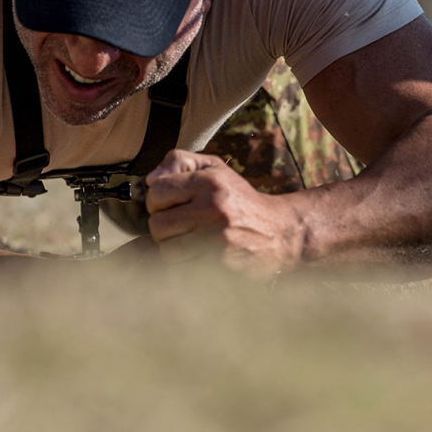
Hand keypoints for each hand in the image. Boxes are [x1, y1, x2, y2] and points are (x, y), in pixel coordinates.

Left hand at [144, 150, 303, 278]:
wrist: (280, 233)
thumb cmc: (240, 201)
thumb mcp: (215, 169)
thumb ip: (180, 162)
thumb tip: (150, 180)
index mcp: (210, 182)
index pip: (157, 192)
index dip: (160, 201)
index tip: (175, 206)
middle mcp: (214, 208)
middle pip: (157, 224)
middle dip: (166, 227)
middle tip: (184, 226)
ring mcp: (218, 239)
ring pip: (167, 250)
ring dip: (175, 249)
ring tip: (193, 242)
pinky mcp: (222, 265)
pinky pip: (182, 270)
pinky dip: (186, 266)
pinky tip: (202, 257)